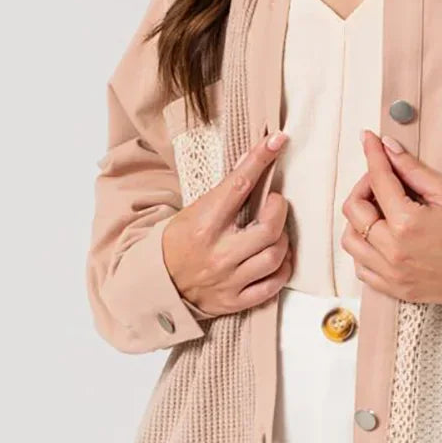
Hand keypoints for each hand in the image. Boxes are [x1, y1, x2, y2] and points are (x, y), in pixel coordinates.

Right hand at [162, 130, 292, 317]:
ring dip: (283, 240)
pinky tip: (277, 259)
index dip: (260, 160)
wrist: (158, 284)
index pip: (239, 185)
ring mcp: (229, 279)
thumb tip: (251, 163)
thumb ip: (223, 194)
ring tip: (275, 233)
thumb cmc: (177, 243)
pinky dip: (281, 270)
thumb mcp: (192, 212)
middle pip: (269, 227)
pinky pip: (272, 286)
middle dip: (279, 209)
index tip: (277, 141)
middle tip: (275, 203)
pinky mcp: (235, 300)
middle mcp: (219, 253)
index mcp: (204, 225)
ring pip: (275, 257)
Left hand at [340, 129, 441, 303]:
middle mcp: (392, 250)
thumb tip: (388, 147)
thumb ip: (413, 170)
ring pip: (349, 240)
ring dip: (358, 220)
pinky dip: (364, 248)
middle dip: (363, 186)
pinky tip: (381, 237)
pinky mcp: (393, 287)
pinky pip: (361, 267)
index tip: (369, 140)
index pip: (378, 179)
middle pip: (353, 210)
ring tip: (380, 211)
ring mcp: (390, 272)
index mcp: (407, 223)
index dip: (373, 155)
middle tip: (382, 179)